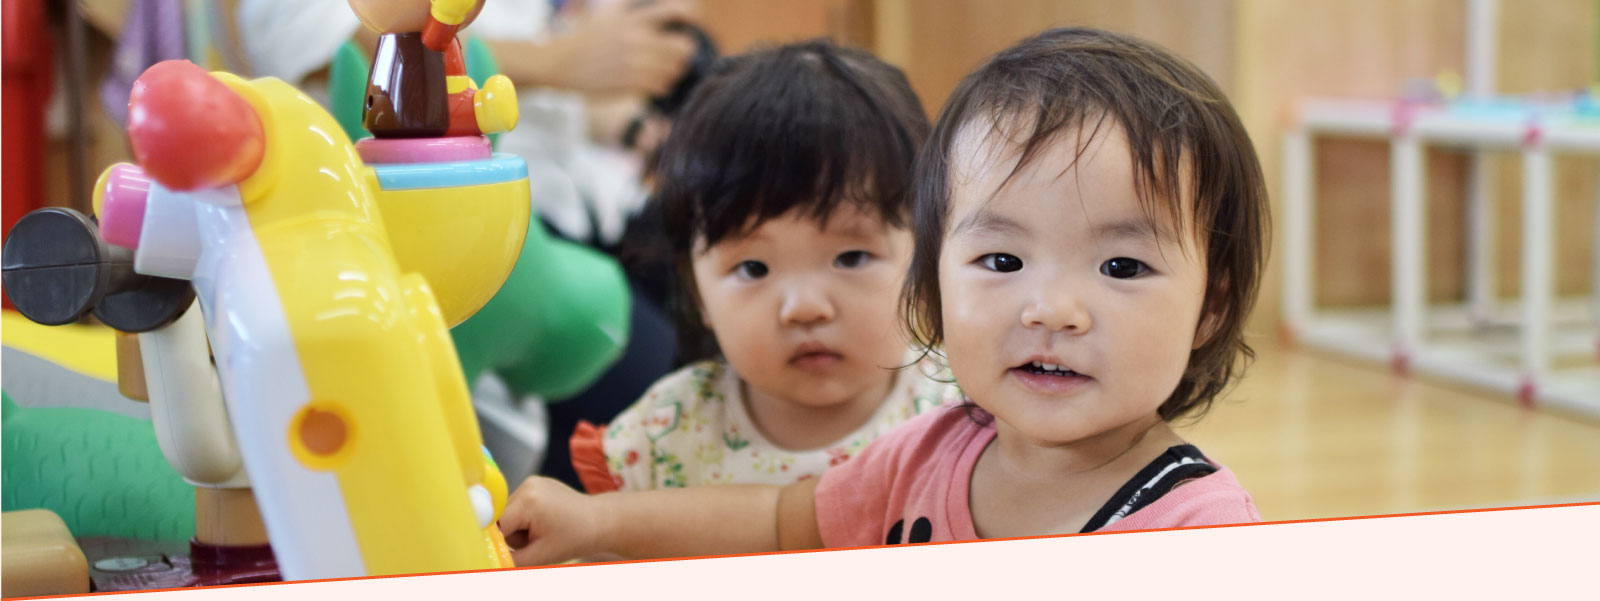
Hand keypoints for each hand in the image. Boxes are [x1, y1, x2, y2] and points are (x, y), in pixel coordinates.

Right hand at [497, 476, 608, 565]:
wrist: (599, 521)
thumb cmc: (576, 537)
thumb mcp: (541, 555)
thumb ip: (511, 558)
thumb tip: (491, 558)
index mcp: (528, 500)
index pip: (497, 525)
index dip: (500, 542)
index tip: (506, 552)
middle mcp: (528, 485)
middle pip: (501, 518)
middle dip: (513, 535)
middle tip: (537, 541)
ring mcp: (532, 482)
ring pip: (508, 513)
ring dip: (519, 528)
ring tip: (544, 531)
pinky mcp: (535, 483)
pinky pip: (518, 506)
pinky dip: (525, 518)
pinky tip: (545, 521)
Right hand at [540, 0, 698, 95]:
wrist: (560, 63)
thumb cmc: (585, 39)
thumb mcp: (607, 15)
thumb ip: (631, 8)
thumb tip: (658, 7)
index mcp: (632, 20)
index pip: (675, 13)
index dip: (690, 19)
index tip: (691, 26)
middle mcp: (636, 39)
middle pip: (682, 47)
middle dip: (684, 53)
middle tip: (679, 56)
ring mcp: (634, 63)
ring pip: (674, 69)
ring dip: (675, 71)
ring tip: (667, 71)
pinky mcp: (629, 84)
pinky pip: (661, 85)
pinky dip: (663, 85)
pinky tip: (656, 83)